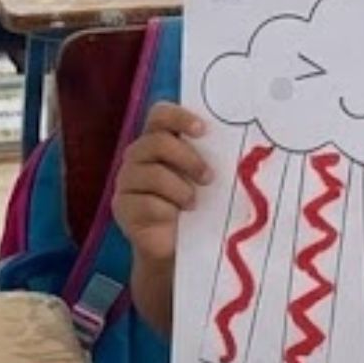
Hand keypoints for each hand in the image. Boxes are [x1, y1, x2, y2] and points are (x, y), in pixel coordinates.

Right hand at [111, 102, 210, 266]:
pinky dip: (167, 211)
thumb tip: (241, 148)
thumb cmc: (194, 205)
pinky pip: (146, 203)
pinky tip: (175, 218)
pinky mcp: (121, 207)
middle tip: (209, 178)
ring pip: (152, 174)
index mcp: (157, 140)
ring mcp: (125, 180)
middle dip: (188, 159)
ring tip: (193, 204)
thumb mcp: (204, 178)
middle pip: (157, 142)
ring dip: (181, 190)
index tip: (202, 130)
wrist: (175, 247)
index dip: (179, 117)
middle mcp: (137, 155)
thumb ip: (210, 158)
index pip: (159, 115)